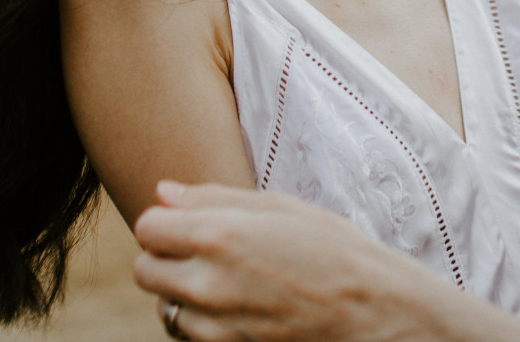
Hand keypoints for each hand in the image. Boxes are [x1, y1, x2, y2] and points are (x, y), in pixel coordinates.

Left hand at [132, 182, 519, 341]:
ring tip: (228, 280)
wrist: (375, 314)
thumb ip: (213, 198)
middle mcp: (207, 284)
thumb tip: (162, 193)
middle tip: (206, 251)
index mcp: (219, 236)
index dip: (166, 222)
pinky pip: (189, 334)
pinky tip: (238, 306)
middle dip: (166, 258)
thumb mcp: (280, 208)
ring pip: (164, 306)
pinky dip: (202, 321)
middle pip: (144, 270)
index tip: (190, 223)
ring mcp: (214, 327)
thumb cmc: (335, 250)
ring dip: (182, 292)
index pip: (147, 227)